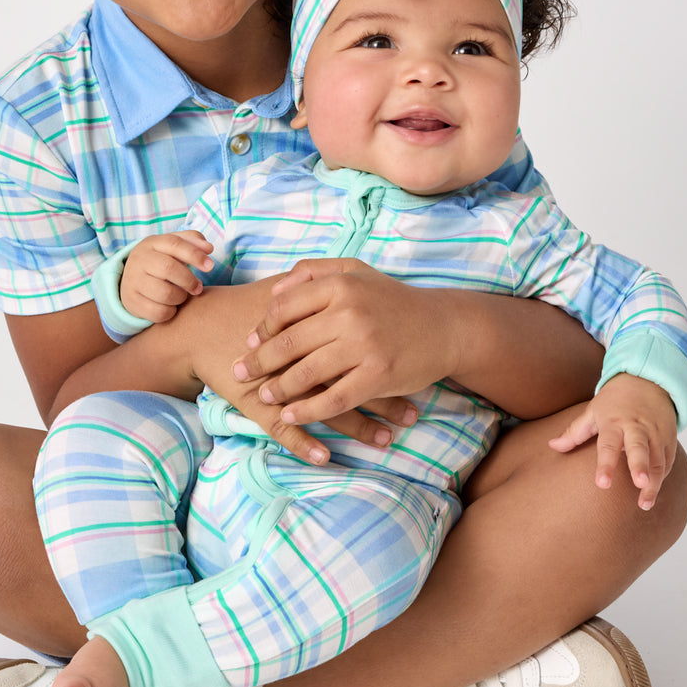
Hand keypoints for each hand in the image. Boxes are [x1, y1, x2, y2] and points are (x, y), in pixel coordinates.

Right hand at [120, 231, 212, 322]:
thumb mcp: (174, 247)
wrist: (132, 280)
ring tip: (182, 296)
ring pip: (164, 293)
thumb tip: (208, 248)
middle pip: (168, 268)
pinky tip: (171, 306)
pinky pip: (158, 312)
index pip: (175, 244)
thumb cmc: (163, 261)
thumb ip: (193, 242)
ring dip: (181, 297)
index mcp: (152, 243)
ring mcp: (133, 281)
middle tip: (198, 288)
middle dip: (189, 280)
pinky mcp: (132, 302)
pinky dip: (171, 312)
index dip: (195, 255)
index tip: (210, 266)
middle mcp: (139, 260)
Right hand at [184, 280, 415, 464]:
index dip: (390, 360)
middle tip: (414, 414)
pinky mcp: (254, 402)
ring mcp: (276, 381)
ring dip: (357, 426)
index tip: (419, 374)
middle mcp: (298, 353)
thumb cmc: (246, 306)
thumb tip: (356, 283)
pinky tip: (327, 458)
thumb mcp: (284, 288)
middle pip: (349, 377)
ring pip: (323, 408)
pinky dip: (304, 444)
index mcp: (311, 322)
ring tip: (387, 439)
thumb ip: (316, 284)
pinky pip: (282, 429)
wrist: (199, 326)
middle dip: (384, 398)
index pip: (360, 344)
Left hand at [230, 258, 453, 428]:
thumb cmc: (394, 300)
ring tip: (264, 396)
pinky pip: (334, 398)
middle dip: (260, 361)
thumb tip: (274, 292)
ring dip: (279, 388)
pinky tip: (292, 414)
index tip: (251, 342)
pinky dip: (309, 410)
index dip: (263, 328)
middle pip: (290, 341)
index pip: (286, 308)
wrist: (446, 326)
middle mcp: (350, 312)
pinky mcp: (378, 375)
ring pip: (307, 372)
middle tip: (240, 373)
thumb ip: (314, 273)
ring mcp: (364, 345)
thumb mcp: (356, 272)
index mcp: (341, 285)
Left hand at [548, 373, 677, 509]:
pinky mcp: (670, 438)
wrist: (647, 381)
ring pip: (657, 460)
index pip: (608, 444)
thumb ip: (574, 432)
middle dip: (641, 467)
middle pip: (640, 449)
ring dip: (654, 483)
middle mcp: (637, 427)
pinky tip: (653, 491)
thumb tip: (551, 446)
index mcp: (614, 422)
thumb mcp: (593, 411)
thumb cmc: (615, 401)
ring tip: (645, 504)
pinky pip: (668, 460)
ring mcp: (656, 433)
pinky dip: (662, 476)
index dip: (605, 464)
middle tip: (640, 485)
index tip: (602, 484)